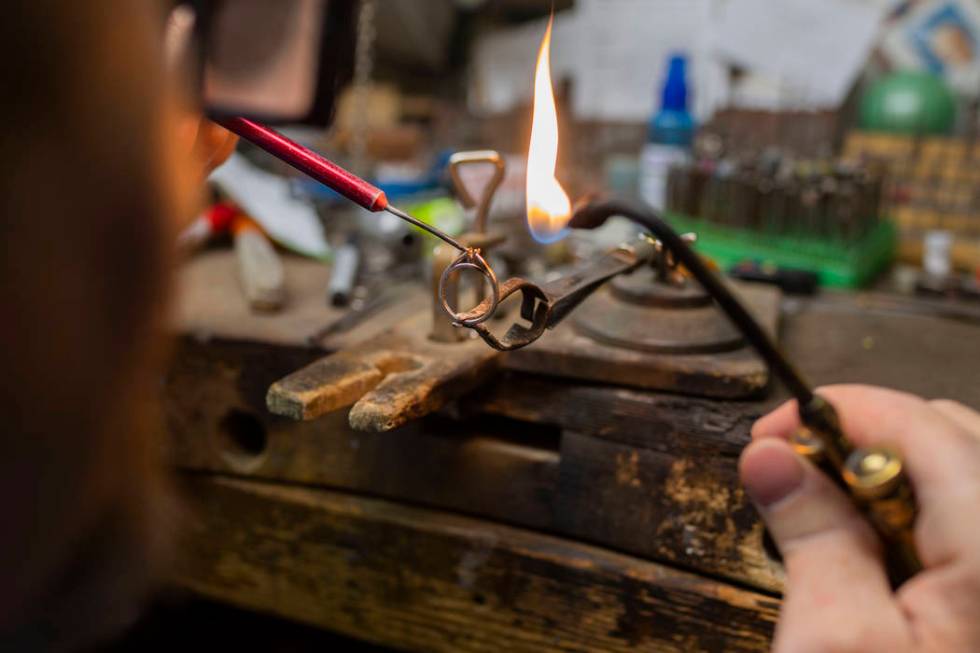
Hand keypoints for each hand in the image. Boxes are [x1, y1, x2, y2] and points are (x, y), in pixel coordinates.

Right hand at [740, 385, 979, 651]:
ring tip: (828, 519)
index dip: (838, 411)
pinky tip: (871, 554)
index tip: (774, 432)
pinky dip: (912, 518)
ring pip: (959, 477)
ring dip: (886, 478)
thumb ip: (811, 536)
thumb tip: (773, 456)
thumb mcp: (834, 640)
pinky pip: (964, 523)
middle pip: (953, 437)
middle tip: (796, 470)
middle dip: (865, 439)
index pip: (922, 424)